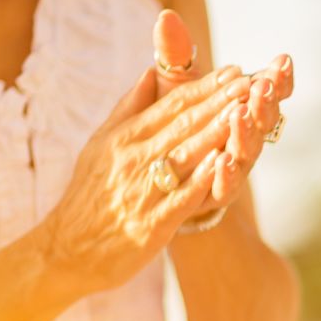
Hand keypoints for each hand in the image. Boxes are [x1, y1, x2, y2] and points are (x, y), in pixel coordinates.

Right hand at [37, 65, 256, 295]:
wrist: (67, 250)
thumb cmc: (90, 196)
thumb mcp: (101, 145)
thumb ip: (128, 109)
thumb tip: (149, 72)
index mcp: (123, 138)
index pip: (171, 106)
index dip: (204, 87)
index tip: (233, 70)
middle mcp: (133, 159)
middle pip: (183, 125)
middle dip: (220, 102)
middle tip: (252, 81)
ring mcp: (143, 190)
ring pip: (186, 155)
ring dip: (218, 132)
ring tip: (247, 111)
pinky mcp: (152, 223)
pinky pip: (182, 197)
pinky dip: (202, 178)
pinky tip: (224, 162)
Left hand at [152, 10, 295, 216]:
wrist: (160, 184)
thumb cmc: (172, 129)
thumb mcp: (174, 88)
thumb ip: (175, 55)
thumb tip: (166, 18)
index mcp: (242, 111)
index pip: (267, 92)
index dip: (278, 78)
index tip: (282, 61)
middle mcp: (244, 140)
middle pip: (263, 121)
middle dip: (265, 102)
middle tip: (264, 84)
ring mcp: (233, 168)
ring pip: (247, 152)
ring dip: (247, 133)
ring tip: (241, 114)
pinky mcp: (214, 195)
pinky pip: (224, 186)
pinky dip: (224, 174)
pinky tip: (222, 160)